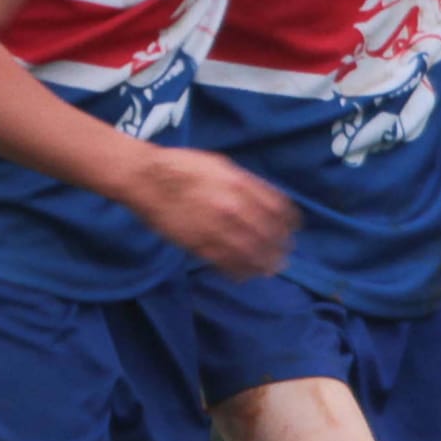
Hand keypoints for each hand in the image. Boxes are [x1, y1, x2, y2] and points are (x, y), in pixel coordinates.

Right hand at [130, 148, 296, 277]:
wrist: (146, 178)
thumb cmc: (183, 167)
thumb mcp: (221, 165)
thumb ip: (245, 183)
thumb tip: (265, 200)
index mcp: (240, 184)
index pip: (277, 208)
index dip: (290, 222)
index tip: (294, 230)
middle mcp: (233, 207)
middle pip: (268, 234)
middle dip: (280, 247)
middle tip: (285, 255)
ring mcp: (216, 228)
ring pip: (250, 253)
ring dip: (264, 264)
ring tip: (271, 269)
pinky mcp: (198, 245)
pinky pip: (226, 263)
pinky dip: (239, 272)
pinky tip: (245, 275)